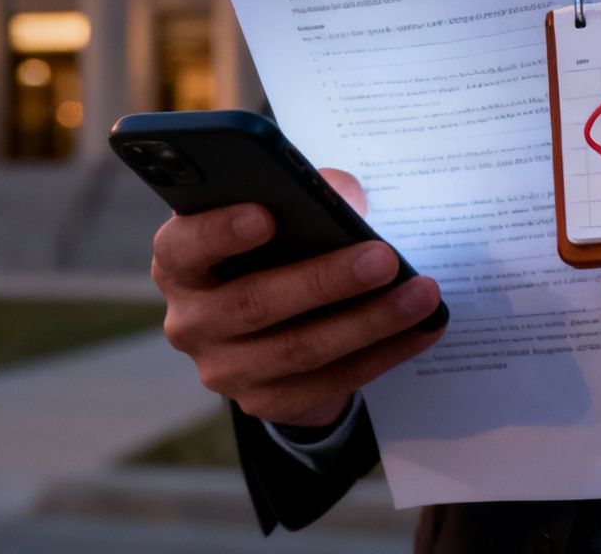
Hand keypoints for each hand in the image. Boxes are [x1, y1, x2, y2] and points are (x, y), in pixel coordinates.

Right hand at [151, 168, 445, 427]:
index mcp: (179, 260)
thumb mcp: (272, 214)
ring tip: (421, 294)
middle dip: (325, 280)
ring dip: (369, 321)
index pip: (186, 246)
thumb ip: (300, 196)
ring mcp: (223, 368)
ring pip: (300, 349)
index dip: (221, 231)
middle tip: (383, 257)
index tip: (267, 214)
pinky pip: (328, 382)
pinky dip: (381, 354)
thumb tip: (346, 199)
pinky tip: (421, 329)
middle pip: (254, 303)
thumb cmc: (271, 247)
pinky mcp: (264, 402)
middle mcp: (190, 319)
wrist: (268, 323)